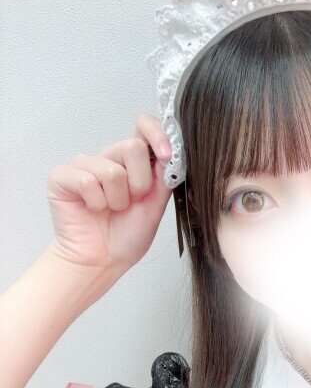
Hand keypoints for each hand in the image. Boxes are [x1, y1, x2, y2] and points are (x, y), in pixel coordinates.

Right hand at [46, 113, 174, 272]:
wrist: (102, 260)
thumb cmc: (126, 236)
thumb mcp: (156, 206)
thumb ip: (164, 177)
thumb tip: (172, 152)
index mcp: (134, 162)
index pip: (144, 126)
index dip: (157, 134)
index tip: (167, 155)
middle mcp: (109, 158)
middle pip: (132, 147)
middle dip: (139, 184)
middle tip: (131, 202)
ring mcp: (84, 165)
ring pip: (112, 171)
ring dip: (117, 200)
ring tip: (111, 210)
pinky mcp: (62, 176)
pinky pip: (87, 181)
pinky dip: (96, 203)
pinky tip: (92, 210)